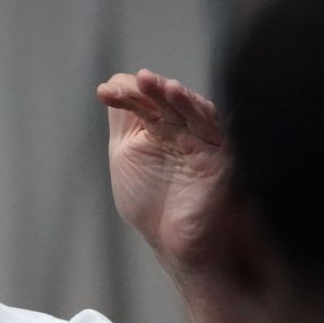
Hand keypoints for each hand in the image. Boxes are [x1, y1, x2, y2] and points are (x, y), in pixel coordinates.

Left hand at [99, 70, 228, 277]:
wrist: (176, 241)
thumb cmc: (153, 203)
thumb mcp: (127, 156)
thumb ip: (124, 123)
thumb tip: (114, 82)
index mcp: (158, 127)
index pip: (143, 102)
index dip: (125, 95)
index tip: (104, 93)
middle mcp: (182, 128)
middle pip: (164, 99)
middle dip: (145, 90)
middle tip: (127, 85)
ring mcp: (201, 138)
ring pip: (188, 106)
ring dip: (167, 92)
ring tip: (147, 81)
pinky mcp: (219, 151)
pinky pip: (209, 123)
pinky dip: (192, 107)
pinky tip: (176, 93)